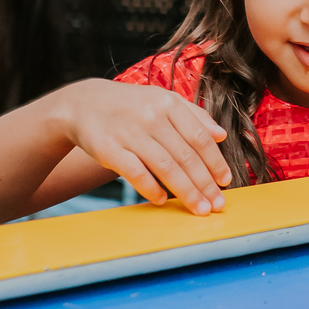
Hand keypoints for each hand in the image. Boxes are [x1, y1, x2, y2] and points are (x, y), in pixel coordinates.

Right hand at [55, 79, 231, 213]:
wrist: (82, 104)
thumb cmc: (129, 105)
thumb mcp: (161, 99)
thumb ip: (194, 115)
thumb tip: (221, 135)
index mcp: (168, 103)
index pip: (199, 137)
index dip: (215, 162)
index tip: (226, 180)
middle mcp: (151, 117)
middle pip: (186, 156)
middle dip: (205, 184)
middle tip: (217, 204)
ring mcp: (130, 133)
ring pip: (166, 168)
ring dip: (186, 192)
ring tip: (200, 208)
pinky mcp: (109, 149)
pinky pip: (136, 174)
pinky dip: (151, 189)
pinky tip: (163, 200)